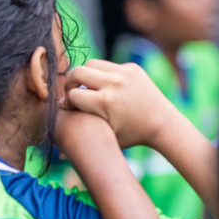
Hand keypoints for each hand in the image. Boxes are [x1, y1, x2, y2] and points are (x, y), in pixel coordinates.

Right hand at [63, 60, 179, 150]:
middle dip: (71, 82)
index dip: (67, 102)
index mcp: (105, 102)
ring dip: (86, 74)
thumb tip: (57, 154)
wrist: (161, 122)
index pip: (72, 95)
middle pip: (77, 72)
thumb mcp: (106, 137)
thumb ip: (83, 137)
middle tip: (73, 91)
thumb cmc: (131, 134)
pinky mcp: (132, 68)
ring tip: (87, 86)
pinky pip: (109, 65)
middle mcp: (114, 84)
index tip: (68, 107)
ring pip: (92, 64)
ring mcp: (124, 73)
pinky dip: (103, 73)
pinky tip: (106, 85)